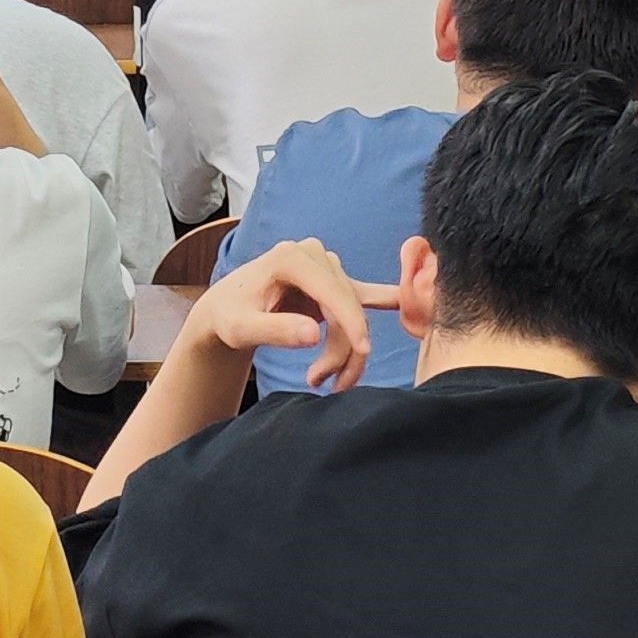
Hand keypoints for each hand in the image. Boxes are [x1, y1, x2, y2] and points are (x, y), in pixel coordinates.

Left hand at [182, 240, 392, 395]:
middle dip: (342, 350)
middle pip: (347, 306)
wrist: (226, 309)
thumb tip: (314, 333)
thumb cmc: (229, 317)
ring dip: (345, 349)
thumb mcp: (240, 329)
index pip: (334, 290)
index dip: (352, 322)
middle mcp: (314, 254)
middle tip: (319, 383)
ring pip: (354, 313)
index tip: (363, 353)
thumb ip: (274, 330)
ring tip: (318, 379)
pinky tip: (411, 301)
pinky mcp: (333, 282)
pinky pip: (365, 294)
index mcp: (292, 258)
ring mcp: (327, 266)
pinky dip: (386, 300)